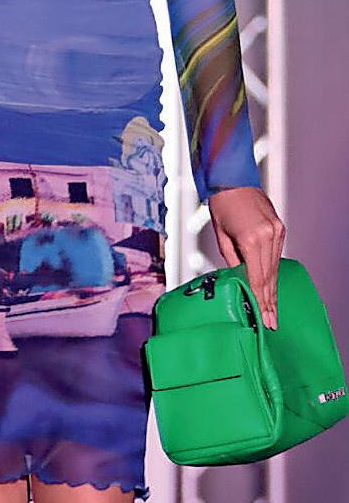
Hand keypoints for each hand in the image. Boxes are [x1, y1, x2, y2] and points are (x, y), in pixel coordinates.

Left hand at [207, 185, 285, 328]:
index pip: (258, 279)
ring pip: (275, 268)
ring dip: (272, 289)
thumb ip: (234, 261)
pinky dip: (273, 271)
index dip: (261, 301)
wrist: (233, 180)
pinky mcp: (280, 227)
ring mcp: (276, 231)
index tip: (264, 318)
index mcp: (251, 240)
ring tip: (272, 310)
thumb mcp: (222, 238)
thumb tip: (241, 279)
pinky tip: (271, 285)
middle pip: (269, 277)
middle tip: (271, 322)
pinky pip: (276, 255)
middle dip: (269, 302)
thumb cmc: (222, 207)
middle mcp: (268, 236)